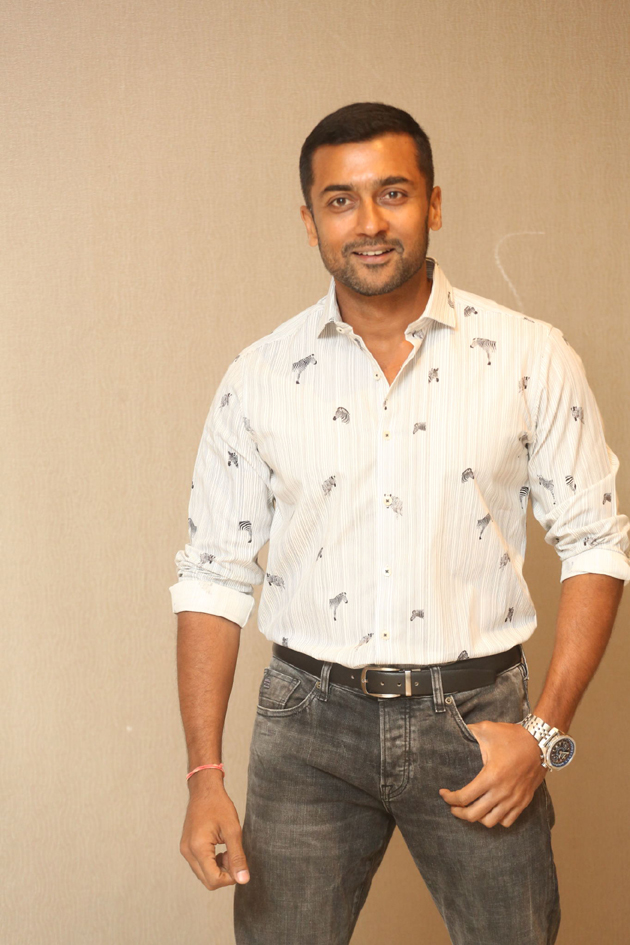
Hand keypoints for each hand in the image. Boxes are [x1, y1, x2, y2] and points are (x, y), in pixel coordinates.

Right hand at [180, 773, 250, 889]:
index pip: (213, 880)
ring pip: (204, 875)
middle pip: (207, 881)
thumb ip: (237, 857)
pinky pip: (200, 865)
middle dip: (224, 874)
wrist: (204, 789)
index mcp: (198, 848)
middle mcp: (188, 852)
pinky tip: (220, 849)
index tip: (239, 862)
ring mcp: (185, 850)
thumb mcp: (233, 830)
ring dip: (218, 869)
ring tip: (228, 850)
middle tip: (234, 855)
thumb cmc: (219, 805)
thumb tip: (243, 880)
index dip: (230, 877)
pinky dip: (212, 863)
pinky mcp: (187, 847)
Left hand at [439, 720, 546, 827]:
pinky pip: (507, 821)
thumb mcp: (487, 729)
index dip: (449, 798)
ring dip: (477, 818)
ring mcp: (514, 799)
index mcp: (490, 776)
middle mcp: (501, 792)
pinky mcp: (523, 802)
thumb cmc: (513, 736)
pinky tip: (490, 810)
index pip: (464, 797)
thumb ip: (469, 731)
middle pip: (474, 815)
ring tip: (470, 808)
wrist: (541, 743)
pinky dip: (496, 819)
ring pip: (490, 822)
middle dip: (458, 812)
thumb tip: (456, 729)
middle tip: (453, 806)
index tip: (443, 793)